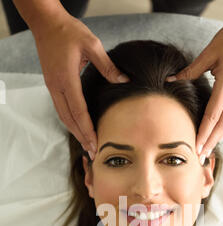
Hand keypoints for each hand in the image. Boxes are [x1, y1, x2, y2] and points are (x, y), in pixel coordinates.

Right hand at [32, 12, 128, 156]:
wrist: (46, 23)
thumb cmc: (69, 31)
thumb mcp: (92, 44)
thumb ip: (107, 65)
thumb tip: (124, 81)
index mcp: (67, 79)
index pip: (79, 111)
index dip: (88, 130)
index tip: (95, 143)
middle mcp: (57, 87)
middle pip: (69, 119)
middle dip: (81, 137)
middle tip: (93, 153)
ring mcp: (52, 87)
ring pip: (63, 116)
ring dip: (75, 132)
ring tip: (86, 145)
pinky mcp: (52, 85)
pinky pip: (61, 109)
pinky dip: (70, 122)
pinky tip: (78, 128)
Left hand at [166, 18, 222, 157]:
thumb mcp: (209, 53)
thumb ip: (190, 70)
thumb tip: (171, 80)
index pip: (212, 116)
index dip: (203, 133)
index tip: (195, 147)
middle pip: (222, 125)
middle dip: (211, 142)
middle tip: (200, 157)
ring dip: (217, 137)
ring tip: (207, 150)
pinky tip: (216, 133)